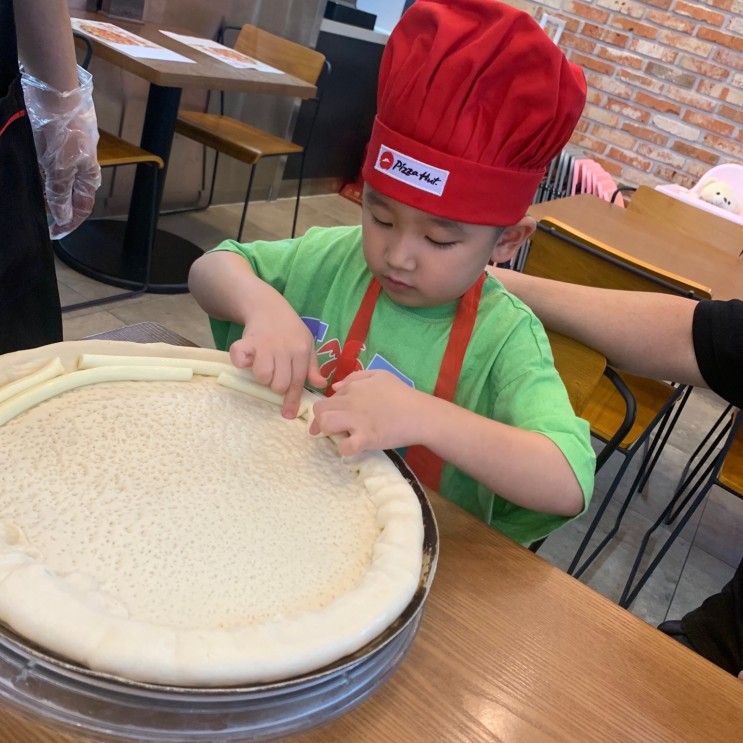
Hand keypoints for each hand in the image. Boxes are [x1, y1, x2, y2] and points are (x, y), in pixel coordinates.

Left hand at [21, 66, 101, 238]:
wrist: (53, 91)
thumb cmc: (62, 130)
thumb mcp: (60, 167)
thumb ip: (60, 193)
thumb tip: (62, 216)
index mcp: (88, 175)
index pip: (81, 207)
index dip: (69, 222)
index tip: (54, 233)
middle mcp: (79, 165)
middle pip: (68, 194)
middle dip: (56, 208)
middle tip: (39, 217)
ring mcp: (65, 152)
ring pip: (55, 179)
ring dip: (44, 190)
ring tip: (30, 197)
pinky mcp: (52, 139)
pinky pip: (45, 164)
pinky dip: (37, 173)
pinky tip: (27, 174)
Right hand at [229, 299, 325, 417]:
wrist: (268, 306)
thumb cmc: (290, 329)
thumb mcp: (307, 344)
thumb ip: (312, 366)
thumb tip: (320, 385)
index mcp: (301, 351)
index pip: (298, 381)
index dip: (292, 400)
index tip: (288, 414)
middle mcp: (284, 349)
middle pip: (279, 384)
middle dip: (276, 387)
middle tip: (274, 376)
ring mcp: (265, 345)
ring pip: (262, 376)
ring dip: (261, 377)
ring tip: (262, 367)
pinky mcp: (247, 341)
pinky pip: (240, 359)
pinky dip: (241, 362)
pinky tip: (246, 360)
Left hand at [309, 370, 424, 455]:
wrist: (421, 414)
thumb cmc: (402, 394)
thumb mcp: (380, 376)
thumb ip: (355, 378)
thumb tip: (334, 388)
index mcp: (353, 389)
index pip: (327, 399)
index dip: (326, 411)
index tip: (331, 419)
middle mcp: (351, 402)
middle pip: (320, 411)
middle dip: (320, 422)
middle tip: (330, 431)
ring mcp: (358, 420)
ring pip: (326, 424)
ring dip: (329, 432)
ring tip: (341, 436)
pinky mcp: (366, 438)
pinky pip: (345, 446)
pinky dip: (345, 449)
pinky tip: (353, 447)